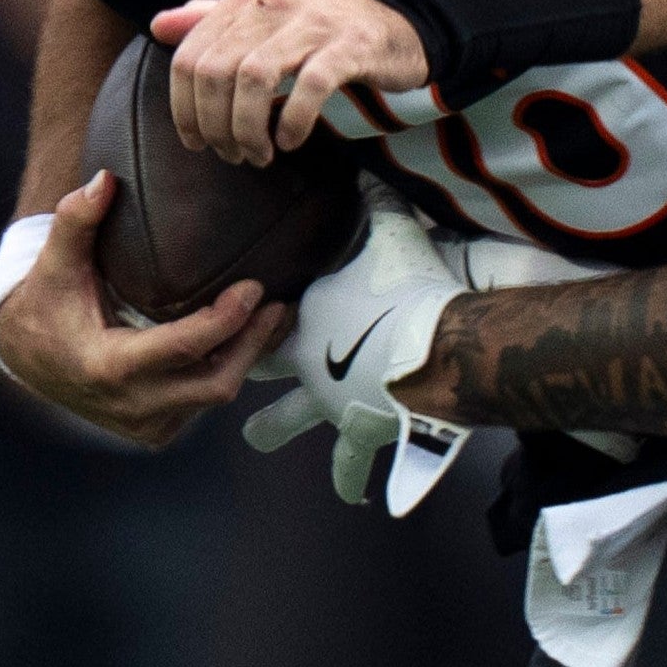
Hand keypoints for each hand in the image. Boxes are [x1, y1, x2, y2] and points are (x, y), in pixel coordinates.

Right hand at [0, 171, 286, 445]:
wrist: (25, 356)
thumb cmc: (45, 301)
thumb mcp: (55, 261)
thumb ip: (77, 219)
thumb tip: (105, 179)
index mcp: (107, 368)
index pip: (183, 348)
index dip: (226, 320)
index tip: (254, 288)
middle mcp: (130, 406)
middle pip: (215, 383)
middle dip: (253, 344)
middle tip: (279, 304)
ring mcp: (145, 425)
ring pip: (214, 396)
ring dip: (246, 357)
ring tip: (274, 316)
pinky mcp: (156, 430)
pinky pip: (203, 403)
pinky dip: (226, 370)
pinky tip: (245, 338)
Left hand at [153, 0, 424, 163]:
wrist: (396, 19)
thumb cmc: (318, 26)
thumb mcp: (262, 17)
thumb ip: (210, 20)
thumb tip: (159, 25)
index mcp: (242, 1)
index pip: (188, 59)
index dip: (183, 109)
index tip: (196, 142)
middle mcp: (271, 6)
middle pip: (215, 73)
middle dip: (215, 126)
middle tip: (231, 154)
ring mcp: (311, 24)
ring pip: (254, 79)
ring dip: (248, 129)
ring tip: (258, 154)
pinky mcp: (349, 47)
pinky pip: (310, 85)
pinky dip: (293, 120)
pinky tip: (290, 140)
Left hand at [244, 197, 475, 511]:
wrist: (435, 347)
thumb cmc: (408, 288)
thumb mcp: (390, 233)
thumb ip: (377, 203)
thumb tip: (372, 164)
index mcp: (303, 326)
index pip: (261, 329)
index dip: (245, 326)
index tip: (233, 325)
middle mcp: (307, 371)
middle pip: (260, 380)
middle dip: (245, 378)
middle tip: (231, 389)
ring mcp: (332, 408)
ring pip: (294, 427)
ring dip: (281, 433)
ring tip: (264, 443)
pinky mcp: (364, 433)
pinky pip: (357, 463)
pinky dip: (367, 479)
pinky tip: (379, 502)